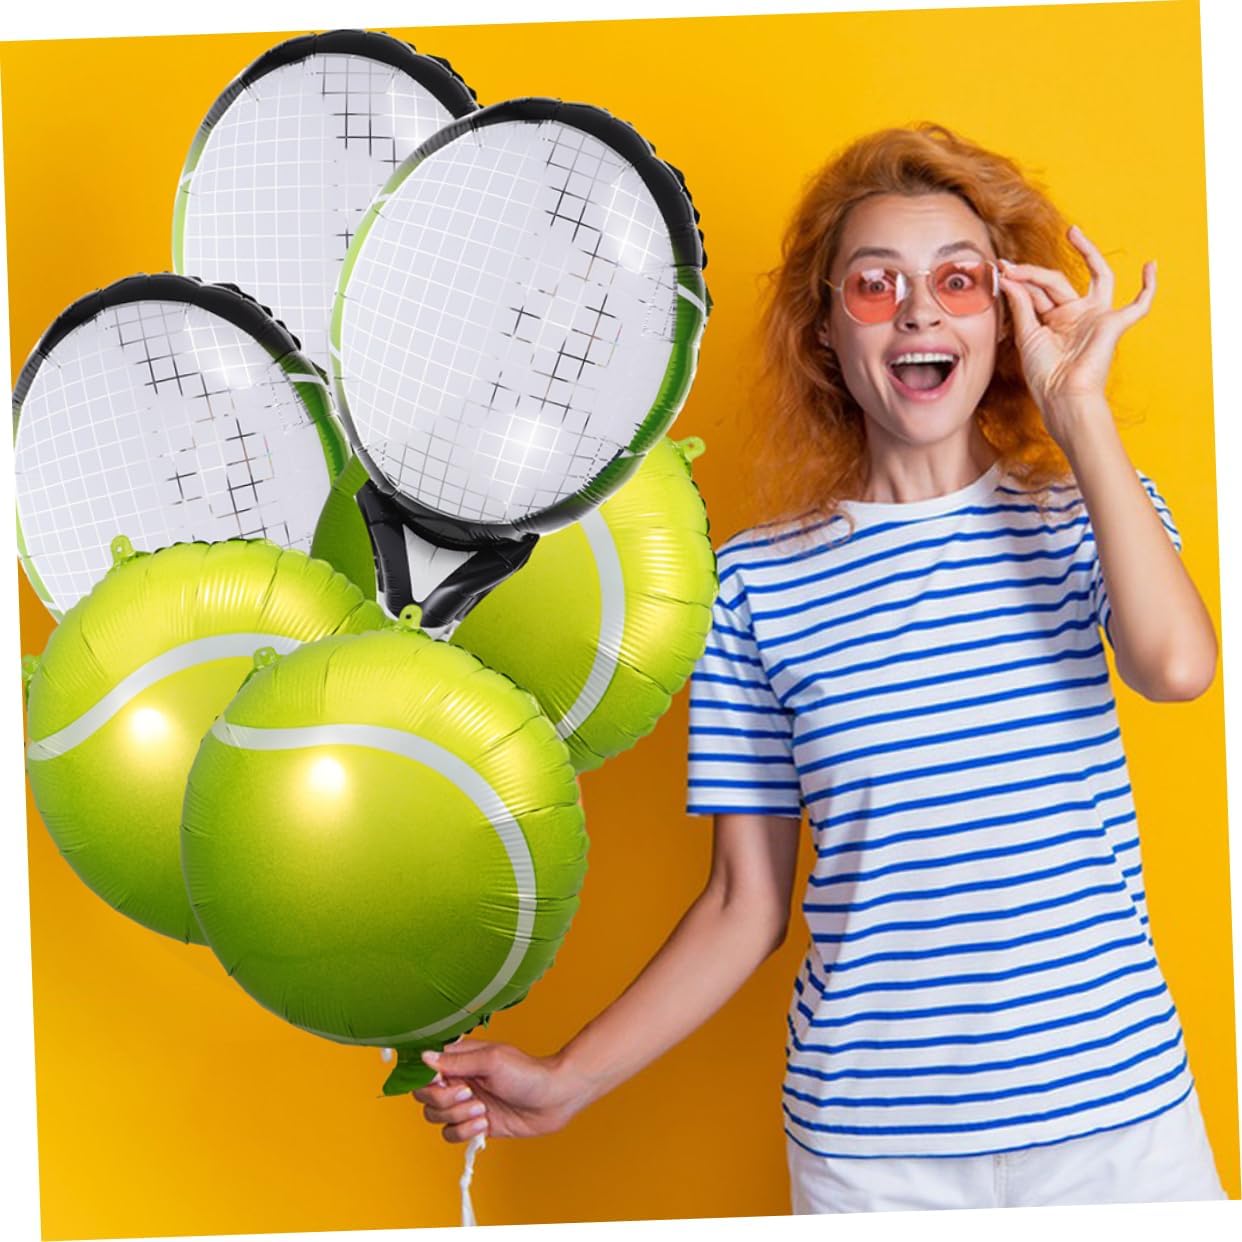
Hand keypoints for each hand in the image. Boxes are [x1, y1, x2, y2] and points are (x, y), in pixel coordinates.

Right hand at [412, 1039, 583, 1141]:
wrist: (554, 1098)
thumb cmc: (527, 1072)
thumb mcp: (492, 1060)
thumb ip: (457, 1061)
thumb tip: (424, 1056)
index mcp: (460, 1059)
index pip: (424, 1071)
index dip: (428, 1081)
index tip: (445, 1082)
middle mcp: (459, 1081)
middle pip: (425, 1097)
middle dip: (444, 1101)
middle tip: (468, 1094)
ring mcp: (466, 1104)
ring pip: (436, 1117)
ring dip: (456, 1117)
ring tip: (482, 1110)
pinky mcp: (475, 1125)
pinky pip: (452, 1134)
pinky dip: (465, 1131)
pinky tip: (485, 1123)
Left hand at [998, 226, 1155, 443]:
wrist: (1061, 396)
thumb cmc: (1043, 374)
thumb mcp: (1026, 334)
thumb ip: (1021, 304)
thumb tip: (1008, 275)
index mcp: (1054, 319)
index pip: (1038, 290)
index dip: (1020, 278)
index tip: (999, 268)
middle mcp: (1076, 314)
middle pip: (1058, 281)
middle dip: (1034, 271)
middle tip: (1011, 262)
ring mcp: (1096, 316)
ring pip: (1096, 276)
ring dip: (1088, 253)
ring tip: (1073, 232)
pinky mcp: (1114, 323)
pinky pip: (1140, 304)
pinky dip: (1149, 287)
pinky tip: (1150, 266)